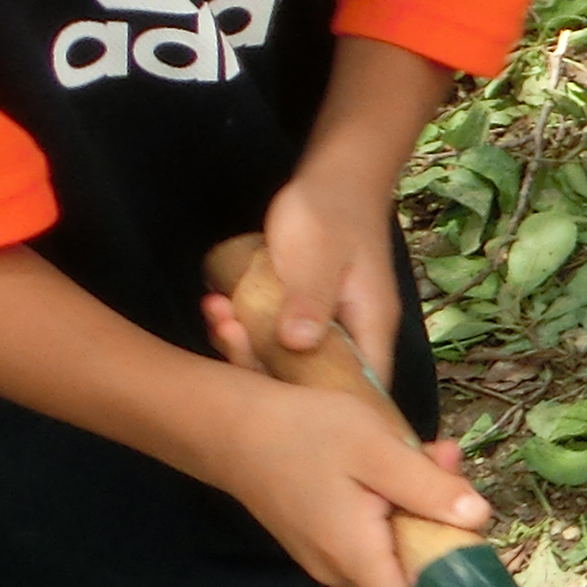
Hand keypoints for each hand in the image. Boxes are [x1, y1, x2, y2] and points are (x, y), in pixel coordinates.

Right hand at [204, 375, 486, 586]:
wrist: (229, 426)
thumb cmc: (304, 432)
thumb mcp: (377, 448)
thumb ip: (428, 488)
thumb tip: (479, 520)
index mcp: (355, 557)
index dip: (446, 586)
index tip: (466, 537)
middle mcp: (338, 570)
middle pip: (409, 568)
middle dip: (439, 517)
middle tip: (443, 457)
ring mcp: (324, 556)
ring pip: (391, 544)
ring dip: (415, 501)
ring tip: (416, 450)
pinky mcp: (318, 537)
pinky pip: (368, 531)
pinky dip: (387, 500)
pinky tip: (386, 458)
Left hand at [219, 167, 400, 387]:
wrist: (335, 178)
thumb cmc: (332, 212)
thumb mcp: (319, 252)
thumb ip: (311, 298)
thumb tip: (299, 344)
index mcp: (370, 327)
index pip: (360, 391)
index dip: (320, 408)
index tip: (268, 395)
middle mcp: (352, 337)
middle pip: (314, 384)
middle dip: (261, 369)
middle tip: (227, 333)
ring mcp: (324, 328)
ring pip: (286, 362)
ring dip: (245, 346)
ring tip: (217, 314)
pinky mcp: (300, 318)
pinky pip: (272, 339)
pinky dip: (243, 329)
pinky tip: (218, 305)